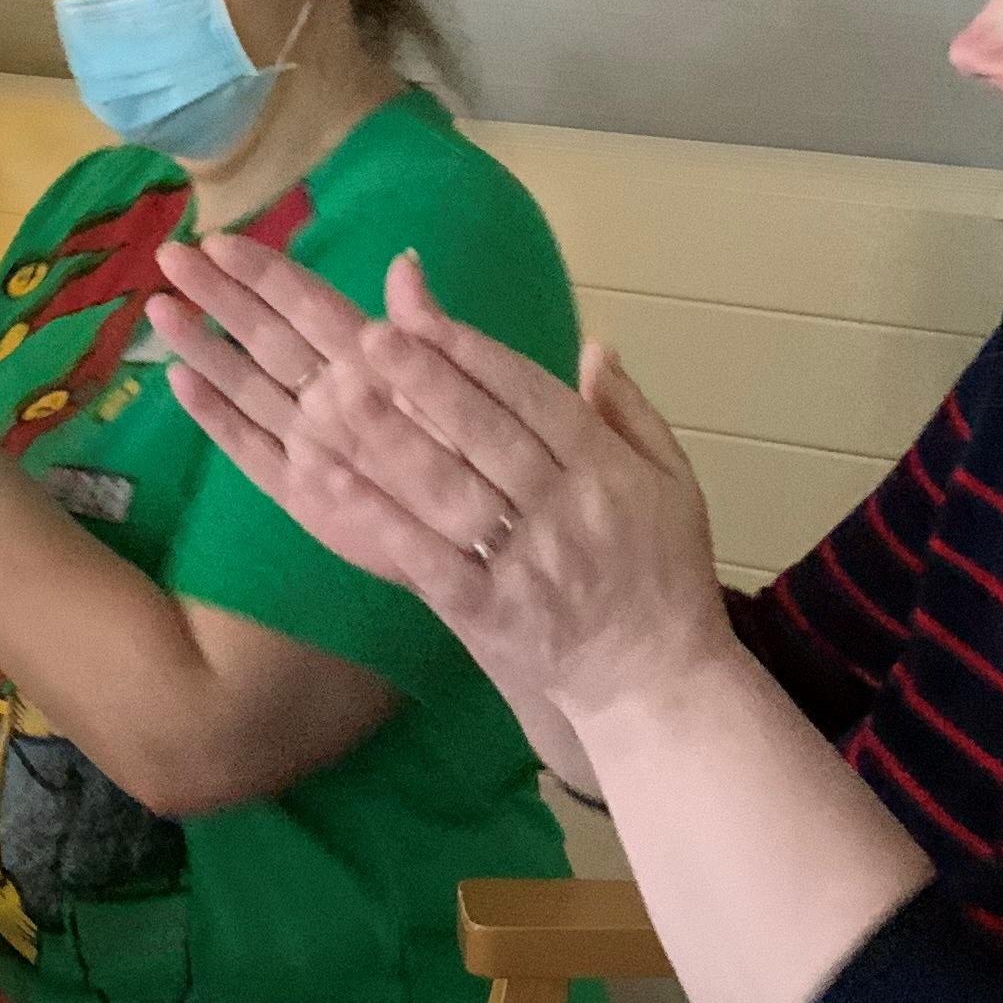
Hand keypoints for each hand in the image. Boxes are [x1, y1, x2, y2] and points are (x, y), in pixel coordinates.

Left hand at [153, 236, 736, 722]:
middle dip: (427, 382)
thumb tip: (594, 344)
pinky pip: (427, 560)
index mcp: (607, 472)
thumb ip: (628, 412)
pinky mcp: (488, 616)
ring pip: (450, 491)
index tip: (425, 317)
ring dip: (390, 440)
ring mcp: (525, 566)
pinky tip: (331, 483)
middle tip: (368, 335)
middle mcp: (566, 511)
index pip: (535, 399)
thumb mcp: (671, 483)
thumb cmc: (661, 573)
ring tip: (335, 393)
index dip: (477, 356)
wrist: (657, 684)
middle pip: (487, 435)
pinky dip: (378, 521)